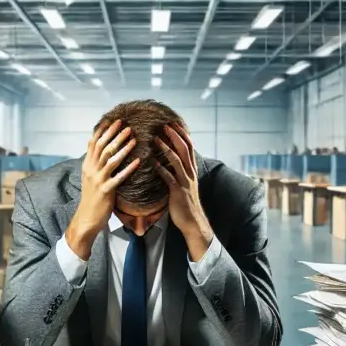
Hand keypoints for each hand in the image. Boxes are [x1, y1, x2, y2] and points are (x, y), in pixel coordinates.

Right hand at [66, 119, 139, 259]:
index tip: (114, 120)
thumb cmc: (92, 197)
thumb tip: (93, 143)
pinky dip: (128, 169)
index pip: (94, 143)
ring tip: (133, 138)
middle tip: (126, 125)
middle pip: (103, 148)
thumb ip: (93, 161)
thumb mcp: (89, 176)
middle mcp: (91, 170)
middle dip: (114, 135)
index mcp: (87, 165)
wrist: (87, 218)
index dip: (104, 131)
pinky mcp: (106, 191)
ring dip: (122, 148)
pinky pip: (119, 177)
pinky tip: (138, 162)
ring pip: (110, 160)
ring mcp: (98, 180)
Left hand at [155, 124, 212, 261]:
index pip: (189, 147)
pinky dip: (161, 168)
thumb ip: (179, 172)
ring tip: (155, 139)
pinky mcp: (178, 191)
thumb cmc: (186, 203)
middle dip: (175, 136)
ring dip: (166, 148)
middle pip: (184, 149)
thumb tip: (170, 161)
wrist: (193, 221)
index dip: (182, 134)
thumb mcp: (185, 184)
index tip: (173, 123)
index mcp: (192, 170)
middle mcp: (190, 173)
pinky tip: (153, 162)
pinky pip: (169, 177)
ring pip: (177, 160)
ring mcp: (185, 182)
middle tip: (164, 125)